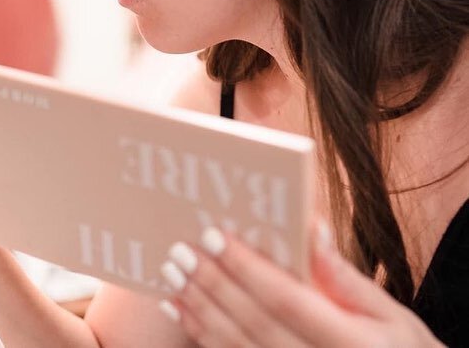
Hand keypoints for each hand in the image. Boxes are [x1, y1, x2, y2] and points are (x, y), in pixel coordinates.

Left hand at [158, 224, 443, 347]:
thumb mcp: (393, 317)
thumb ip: (346, 277)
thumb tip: (311, 227)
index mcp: (350, 344)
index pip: (286, 300)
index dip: (247, 268)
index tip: (214, 235)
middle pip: (252, 321)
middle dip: (212, 283)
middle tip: (179, 250)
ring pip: (235, 345)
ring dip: (198, 308)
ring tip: (171, 274)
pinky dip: (201, 334)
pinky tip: (179, 309)